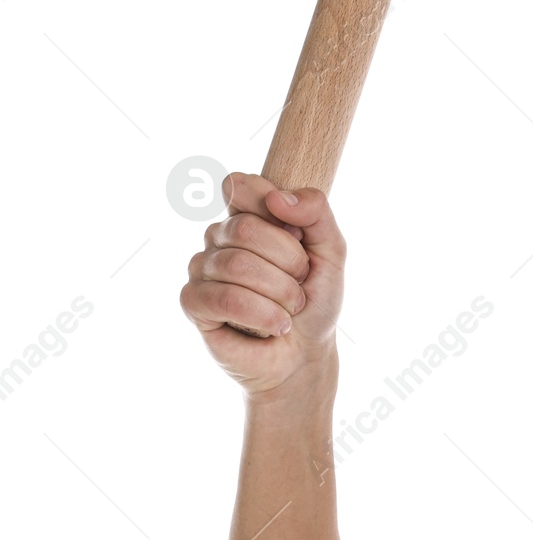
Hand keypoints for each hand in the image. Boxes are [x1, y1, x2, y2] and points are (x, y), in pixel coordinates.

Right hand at [179, 172, 345, 397]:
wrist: (306, 354)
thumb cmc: (315, 301)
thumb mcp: (332, 252)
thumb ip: (317, 213)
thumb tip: (278, 198)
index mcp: (247, 217)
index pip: (240, 186)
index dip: (273, 208)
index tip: (300, 238)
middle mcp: (218, 238)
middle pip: (246, 230)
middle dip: (289, 263)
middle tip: (299, 284)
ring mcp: (201, 269)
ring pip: (237, 265)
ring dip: (280, 293)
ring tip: (289, 308)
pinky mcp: (193, 302)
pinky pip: (223, 298)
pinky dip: (262, 314)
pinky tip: (276, 325)